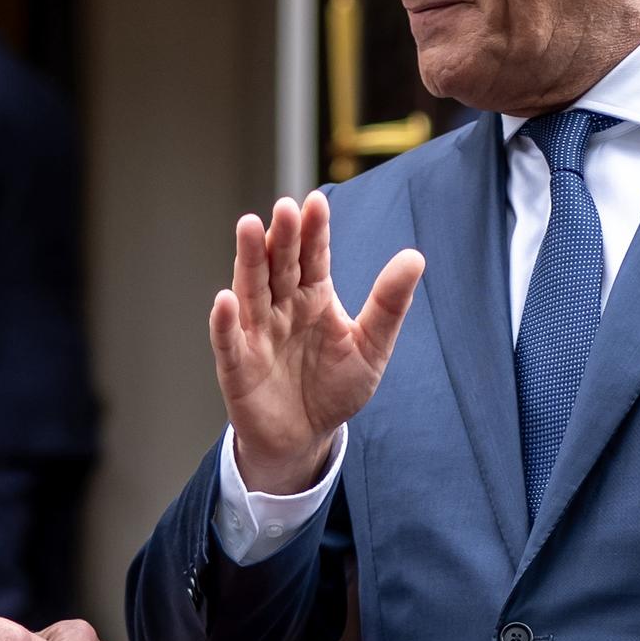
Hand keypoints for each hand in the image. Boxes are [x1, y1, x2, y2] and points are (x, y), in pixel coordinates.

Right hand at [211, 193, 424, 495]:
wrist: (306, 437)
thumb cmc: (334, 388)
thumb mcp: (371, 347)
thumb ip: (389, 304)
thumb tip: (415, 257)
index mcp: (313, 297)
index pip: (313, 256)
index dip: (314, 231)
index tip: (316, 203)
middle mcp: (281, 308)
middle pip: (280, 265)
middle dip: (282, 237)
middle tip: (285, 207)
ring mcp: (257, 334)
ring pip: (251, 290)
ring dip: (248, 260)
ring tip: (248, 227)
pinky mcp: (238, 367)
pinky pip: (229, 342)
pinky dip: (224, 322)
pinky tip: (225, 299)